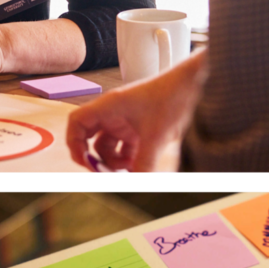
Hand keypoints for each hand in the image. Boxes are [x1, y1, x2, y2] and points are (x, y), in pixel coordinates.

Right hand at [66, 74, 190, 171]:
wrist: (194, 85)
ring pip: (108, 146)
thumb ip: (144, 163)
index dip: (74, 144)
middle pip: (89, 138)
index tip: (85, 162)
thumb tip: (136, 182)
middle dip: (95, 158)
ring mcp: (125, 120)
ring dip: (114, 161)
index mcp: (109, 106)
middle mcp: (112, 113)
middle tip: (104, 173)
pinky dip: (127, 158)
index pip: (77, 123)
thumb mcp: (156, 135)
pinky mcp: (137, 127)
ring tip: (130, 168)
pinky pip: (124, 147)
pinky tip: (138, 165)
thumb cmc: (172, 95)